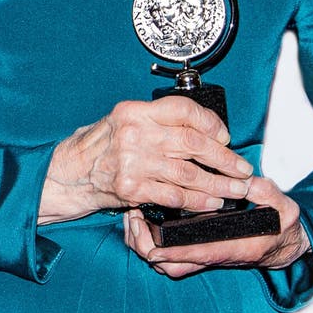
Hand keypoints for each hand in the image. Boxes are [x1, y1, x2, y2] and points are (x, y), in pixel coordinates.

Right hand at [38, 96, 253, 224]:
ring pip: (187, 173)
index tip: (225, 136)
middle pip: (192, 143)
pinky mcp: (132, 189)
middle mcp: (135, 133)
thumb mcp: (124, 120)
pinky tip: (211, 203)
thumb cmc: (100, 146)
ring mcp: (133, 162)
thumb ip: (157, 121)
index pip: (183, 110)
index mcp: (135, 111)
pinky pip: (173, 195)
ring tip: (236, 189)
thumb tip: (202, 129)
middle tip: (242, 168)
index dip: (210, 122)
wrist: (70, 173)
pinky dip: (196, 201)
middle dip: (224, 158)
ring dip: (217, 184)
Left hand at [123, 176, 310, 277]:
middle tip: (133, 220)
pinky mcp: (201, 250)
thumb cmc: (281, 224)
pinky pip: (172, 258)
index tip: (151, 237)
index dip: (172, 249)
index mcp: (235, 246)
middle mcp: (216, 254)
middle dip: (148, 247)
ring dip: (147, 246)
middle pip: (173, 265)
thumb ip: (267, 194)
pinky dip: (154, 247)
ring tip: (133, 219)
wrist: (283, 241)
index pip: (199, 252)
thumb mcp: (283, 206)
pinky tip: (145, 223)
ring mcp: (207, 254)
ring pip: (169, 264)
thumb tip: (250, 182)